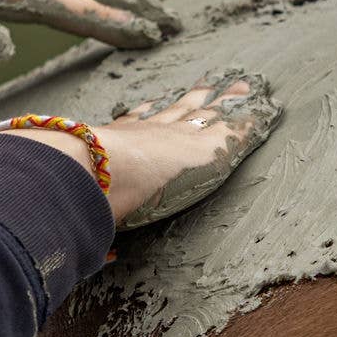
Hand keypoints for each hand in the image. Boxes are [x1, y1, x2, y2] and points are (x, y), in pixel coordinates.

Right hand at [1, 74, 280, 227]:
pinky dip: (253, 117)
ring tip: (243, 84)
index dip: (146, 115)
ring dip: (228, 99)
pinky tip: (267, 108)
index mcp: (117, 145)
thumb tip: (76, 253)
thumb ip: (72, 214)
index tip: (151, 105)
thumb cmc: (71, 188)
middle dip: (193, 98)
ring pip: (212, 112)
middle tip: (207, 83)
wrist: (87, 169)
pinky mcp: (212, 145)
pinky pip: (240, 126)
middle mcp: (150, 133)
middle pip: (179, 110)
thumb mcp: (69, 196)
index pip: (136, 125)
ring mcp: (181, 136)